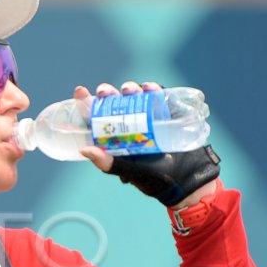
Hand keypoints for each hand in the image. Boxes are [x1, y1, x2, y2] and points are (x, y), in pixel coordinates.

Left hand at [75, 81, 220, 207]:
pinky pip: (157, 98)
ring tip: (129, 90)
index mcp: (114, 139)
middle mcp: (128, 126)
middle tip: (105, 92)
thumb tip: (83, 149)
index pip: (96, 118)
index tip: (80, 91)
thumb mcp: (128, 170)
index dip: (87, 104)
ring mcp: (146, 118)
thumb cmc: (154, 178)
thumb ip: (107, 162)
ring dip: (129, 89)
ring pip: (133, 97)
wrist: (187, 177)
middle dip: (107, 93)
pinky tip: (149, 87)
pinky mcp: (164, 114)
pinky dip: (153, 89)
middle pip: (113, 104)